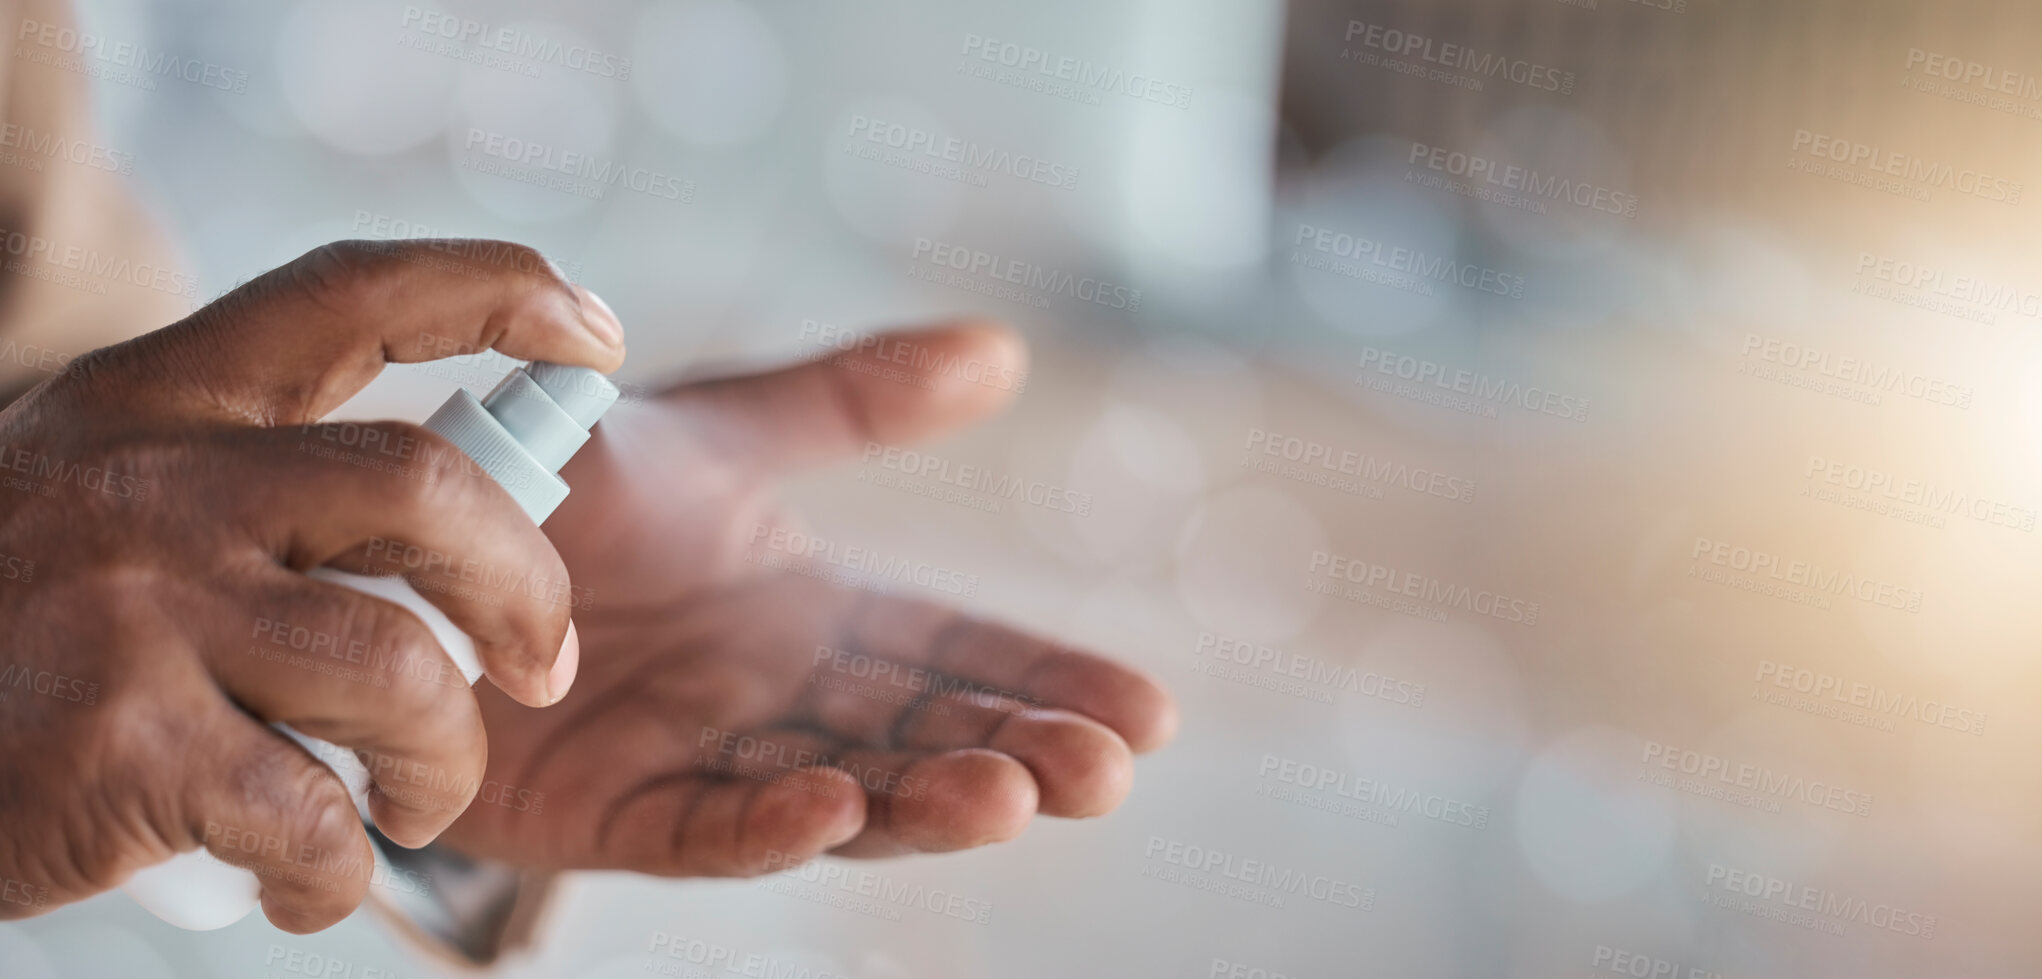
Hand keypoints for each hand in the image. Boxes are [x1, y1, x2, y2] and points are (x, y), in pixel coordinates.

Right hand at [0, 240, 621, 930]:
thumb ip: (245, 477)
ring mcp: (137, 611)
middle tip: (543, 664)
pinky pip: (317, 815)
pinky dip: (343, 871)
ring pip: (400, 671)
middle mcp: (153, 482)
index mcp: (159, 401)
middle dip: (526, 585)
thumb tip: (462, 516)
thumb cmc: (8, 630)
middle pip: (426, 490)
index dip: (496, 293)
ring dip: (447, 761)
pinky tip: (312, 880)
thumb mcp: (100, 495)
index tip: (597, 330)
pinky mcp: (124, 748)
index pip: (353, 297)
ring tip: (420, 799)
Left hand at [445, 322, 1177, 874]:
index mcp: (818, 620)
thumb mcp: (725, 433)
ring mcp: (699, 761)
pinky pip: (692, 827)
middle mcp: (776, 700)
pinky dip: (763, 825)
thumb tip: (1001, 349)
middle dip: (1014, 755)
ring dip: (918, 801)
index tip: (1148, 711)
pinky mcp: (606, 812)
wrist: (410, 541)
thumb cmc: (579, 497)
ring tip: (1010, 796)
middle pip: (918, 736)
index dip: (1048, 680)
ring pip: (833, 792)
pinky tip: (833, 808)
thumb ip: (850, 402)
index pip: (958, 654)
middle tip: (1103, 772)